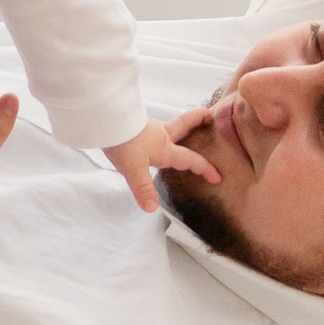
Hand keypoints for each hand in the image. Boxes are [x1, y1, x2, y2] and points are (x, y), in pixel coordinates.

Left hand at [103, 112, 219, 216]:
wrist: (106, 121)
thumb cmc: (124, 143)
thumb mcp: (134, 170)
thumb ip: (144, 189)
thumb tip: (152, 208)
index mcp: (166, 148)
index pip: (191, 159)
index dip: (205, 168)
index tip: (218, 177)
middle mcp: (161, 135)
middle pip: (185, 123)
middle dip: (199, 119)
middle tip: (209, 115)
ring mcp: (149, 128)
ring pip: (171, 125)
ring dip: (181, 125)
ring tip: (185, 128)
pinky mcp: (137, 125)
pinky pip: (156, 128)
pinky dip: (162, 130)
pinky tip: (155, 135)